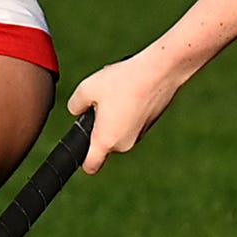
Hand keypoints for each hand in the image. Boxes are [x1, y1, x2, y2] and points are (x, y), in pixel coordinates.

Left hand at [68, 50, 187, 173]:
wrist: (161, 71)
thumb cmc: (124, 81)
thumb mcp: (88, 87)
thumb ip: (75, 105)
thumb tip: (76, 110)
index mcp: (106, 140)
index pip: (91, 165)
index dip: (83, 160)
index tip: (81, 146)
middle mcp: (125, 143)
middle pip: (105, 142)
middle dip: (99, 125)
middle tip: (101, 101)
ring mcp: (140, 135)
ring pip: (119, 130)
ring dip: (115, 116)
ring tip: (118, 92)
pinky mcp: (151, 123)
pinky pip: (132, 122)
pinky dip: (129, 110)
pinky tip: (130, 90)